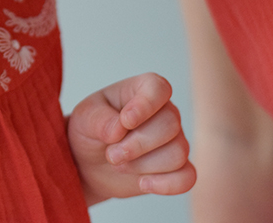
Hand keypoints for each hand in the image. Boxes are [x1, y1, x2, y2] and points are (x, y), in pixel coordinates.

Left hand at [68, 72, 195, 205]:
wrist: (88, 162)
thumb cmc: (91, 130)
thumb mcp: (85, 118)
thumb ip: (99, 119)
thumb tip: (118, 129)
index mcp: (142, 90)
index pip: (158, 88)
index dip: (146, 104)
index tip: (126, 121)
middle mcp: (164, 112)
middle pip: (170, 125)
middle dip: (137, 145)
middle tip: (111, 154)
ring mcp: (173, 140)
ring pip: (177, 153)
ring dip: (143, 165)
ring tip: (119, 164)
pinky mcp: (176, 168)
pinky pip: (187, 177)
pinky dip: (166, 184)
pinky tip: (142, 183)